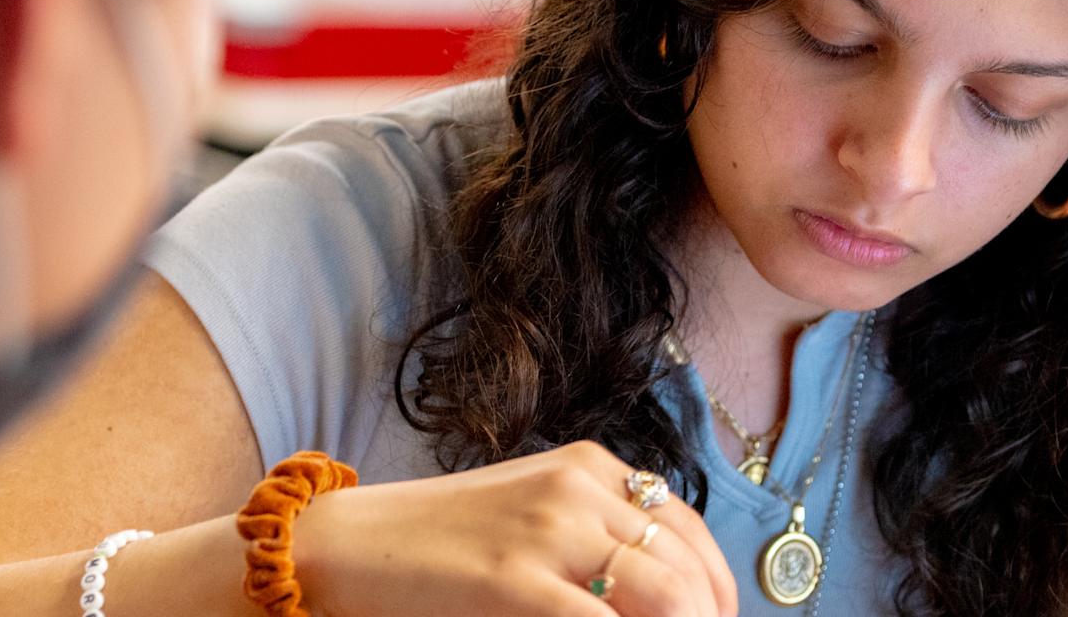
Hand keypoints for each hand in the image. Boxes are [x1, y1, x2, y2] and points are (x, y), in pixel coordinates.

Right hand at [294, 441, 737, 616]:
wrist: (348, 546)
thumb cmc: (440, 546)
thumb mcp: (532, 520)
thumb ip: (595, 544)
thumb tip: (668, 599)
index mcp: (589, 468)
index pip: (693, 534)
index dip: (718, 596)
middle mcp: (580, 488)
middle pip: (690, 572)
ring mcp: (549, 530)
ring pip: (668, 597)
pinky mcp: (515, 579)